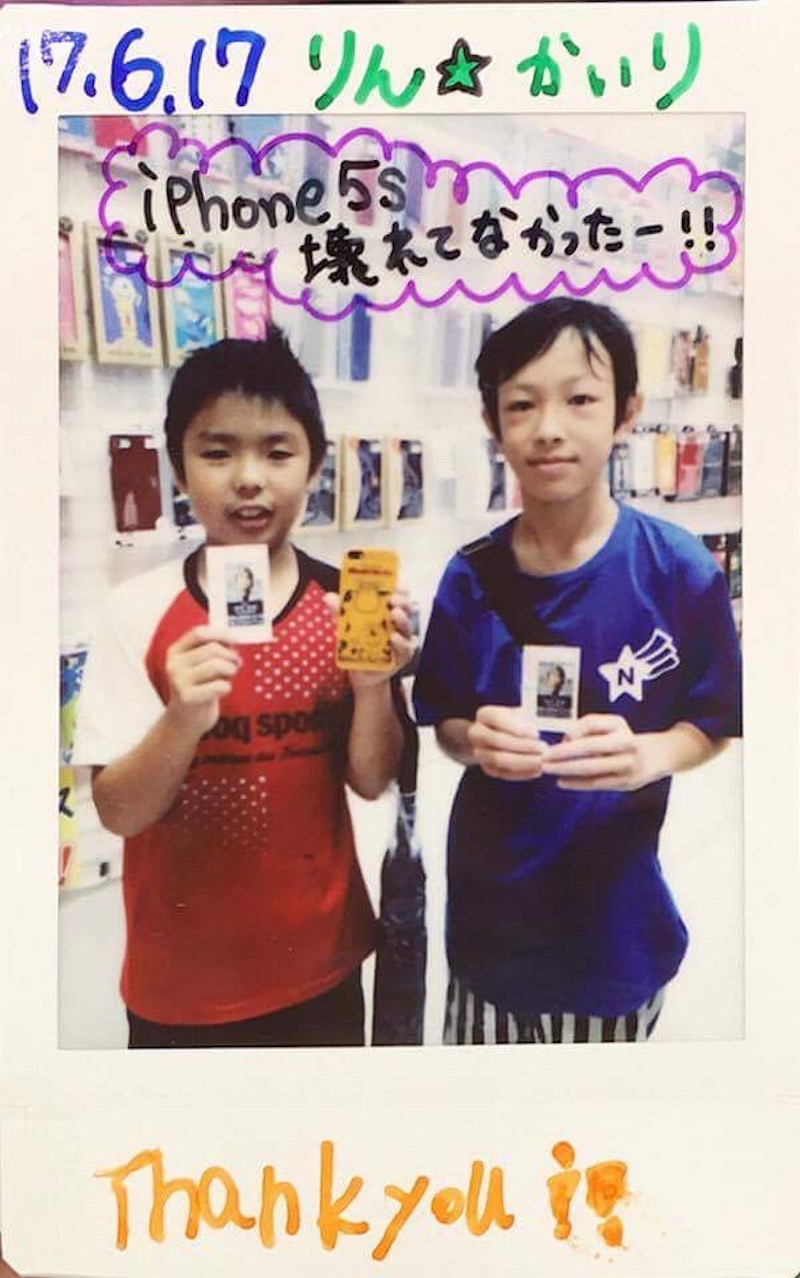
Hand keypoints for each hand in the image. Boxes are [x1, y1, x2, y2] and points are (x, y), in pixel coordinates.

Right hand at [164, 625, 242, 733]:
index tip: (235, 641)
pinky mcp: (188, 698)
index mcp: (175, 652)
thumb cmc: (199, 688)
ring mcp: (179, 681)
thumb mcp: (200, 664)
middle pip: (212, 649)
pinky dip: (227, 687)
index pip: (199, 633)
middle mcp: (174, 664)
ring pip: (216, 665)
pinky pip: (219, 685)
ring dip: (230, 670)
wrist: (186, 719)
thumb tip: (234, 639)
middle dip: (230, 655)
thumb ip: (213, 649)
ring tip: (229, 677)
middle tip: (236, 664)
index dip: (221, 634)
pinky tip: (221, 691)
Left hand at [325, 590, 417, 688]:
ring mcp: (402, 640)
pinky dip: (400, 643)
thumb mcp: (346, 626)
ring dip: (403, 620)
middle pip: (406, 609)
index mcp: (387, 612)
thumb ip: (340, 612)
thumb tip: (328, 597)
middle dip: (402, 602)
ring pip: (407, 627)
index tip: (397, 585)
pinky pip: (405, 649)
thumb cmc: (357, 644)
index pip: (398, 596)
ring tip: (395, 614)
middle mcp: (398, 624)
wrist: (359, 672)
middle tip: (393, 599)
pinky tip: (393, 638)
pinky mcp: (401, 657)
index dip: (400, 589)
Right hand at [468, 705, 548, 780]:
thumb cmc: (511, 722)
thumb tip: (538, 726)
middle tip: (542, 749)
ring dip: (522, 761)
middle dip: (522, 746)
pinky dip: (521, 773)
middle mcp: (477, 733)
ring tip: (541, 761)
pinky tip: (536, 770)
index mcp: (484, 715)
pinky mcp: (487, 768)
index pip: (497, 719)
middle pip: (497, 740)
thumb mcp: (517, 713)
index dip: (517, 727)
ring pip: (499, 759)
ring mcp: (480, 752)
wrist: (494, 735)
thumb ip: (525, 718)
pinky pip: (503, 773)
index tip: (536, 733)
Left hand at [541, 714, 661, 790]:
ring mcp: (627, 764)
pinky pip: (597, 783)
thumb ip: (587, 727)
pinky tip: (561, 782)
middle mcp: (626, 742)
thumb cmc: (622, 739)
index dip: (570, 731)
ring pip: (591, 768)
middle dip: (563, 753)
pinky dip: (577, 783)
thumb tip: (565, 741)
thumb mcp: (609, 726)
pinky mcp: (626, 782)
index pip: (590, 723)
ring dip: (566, 769)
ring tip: (548, 770)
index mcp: (619, 725)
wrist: (654, 757)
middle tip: (543, 758)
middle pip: (590, 747)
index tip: (554, 741)